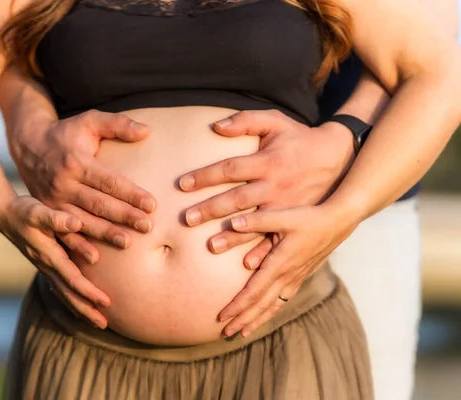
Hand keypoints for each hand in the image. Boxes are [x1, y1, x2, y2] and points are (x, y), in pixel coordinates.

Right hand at [0, 195, 110, 327]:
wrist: (4, 215)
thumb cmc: (23, 211)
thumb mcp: (38, 211)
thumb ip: (56, 218)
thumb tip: (76, 223)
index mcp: (49, 255)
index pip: (72, 279)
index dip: (89, 292)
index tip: (107, 302)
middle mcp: (47, 266)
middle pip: (68, 294)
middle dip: (86, 310)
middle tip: (104, 325)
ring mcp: (45, 268)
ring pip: (64, 293)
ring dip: (80, 308)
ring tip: (97, 322)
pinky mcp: (45, 264)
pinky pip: (60, 287)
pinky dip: (71, 299)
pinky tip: (79, 306)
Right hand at [10, 109, 156, 262]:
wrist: (30, 145)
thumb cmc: (67, 133)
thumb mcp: (89, 121)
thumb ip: (117, 124)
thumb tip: (146, 131)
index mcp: (76, 162)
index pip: (109, 181)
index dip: (131, 193)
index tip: (152, 204)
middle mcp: (63, 184)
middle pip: (99, 204)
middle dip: (124, 216)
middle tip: (147, 226)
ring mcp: (53, 201)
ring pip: (83, 221)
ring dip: (106, 233)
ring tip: (128, 243)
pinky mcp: (48, 212)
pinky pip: (64, 233)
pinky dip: (79, 246)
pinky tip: (95, 258)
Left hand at [179, 110, 355, 265]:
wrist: (339, 157)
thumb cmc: (299, 138)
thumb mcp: (276, 121)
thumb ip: (246, 120)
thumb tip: (216, 126)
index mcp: (268, 162)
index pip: (230, 169)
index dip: (205, 175)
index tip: (182, 184)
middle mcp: (275, 186)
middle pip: (237, 199)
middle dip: (211, 209)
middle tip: (187, 219)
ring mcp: (286, 206)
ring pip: (255, 224)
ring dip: (233, 237)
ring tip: (211, 246)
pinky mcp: (294, 220)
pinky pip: (277, 239)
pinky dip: (263, 252)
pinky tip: (248, 265)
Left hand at [218, 204, 358, 336]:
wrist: (338, 222)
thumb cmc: (309, 217)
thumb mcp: (282, 216)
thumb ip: (256, 221)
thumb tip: (233, 222)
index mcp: (280, 264)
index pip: (254, 292)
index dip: (237, 306)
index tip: (222, 317)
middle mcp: (288, 276)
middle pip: (261, 306)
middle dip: (242, 320)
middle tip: (225, 333)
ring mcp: (296, 278)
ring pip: (273, 306)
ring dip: (256, 320)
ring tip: (242, 333)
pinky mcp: (301, 275)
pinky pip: (283, 300)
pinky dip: (271, 311)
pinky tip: (265, 315)